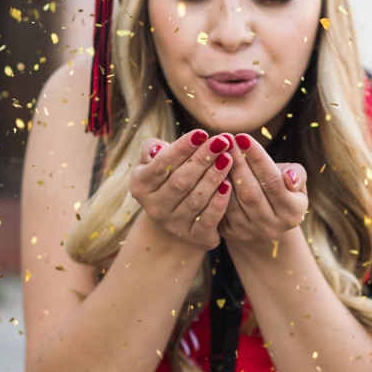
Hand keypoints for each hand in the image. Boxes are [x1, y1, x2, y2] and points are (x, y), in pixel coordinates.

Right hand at [129, 129, 233, 250]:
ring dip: (213, 177)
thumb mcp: (154, 163)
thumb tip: (158, 148)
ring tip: (228, 158)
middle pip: (180, 181)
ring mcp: (174, 225)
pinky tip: (230, 185)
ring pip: (196, 199)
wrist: (175, 218)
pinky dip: (219, 203)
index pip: (162, 164)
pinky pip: (208, 220)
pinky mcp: (194, 237)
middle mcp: (154, 207)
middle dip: (202, 159)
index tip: (201, 133)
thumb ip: (152, 149)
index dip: (182, 148)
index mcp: (141, 185)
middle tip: (222, 142)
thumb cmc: (168, 179)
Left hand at [219, 134, 307, 246]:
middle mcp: (273, 226)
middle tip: (226, 140)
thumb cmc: (281, 190)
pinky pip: (220, 209)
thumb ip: (297, 174)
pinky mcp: (232, 233)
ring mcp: (251, 232)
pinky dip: (215, 188)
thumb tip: (289, 176)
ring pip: (233, 201)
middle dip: (237, 163)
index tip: (243, 137)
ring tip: (217, 151)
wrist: (265, 220)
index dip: (257, 158)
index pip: (273, 181)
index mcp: (293, 211)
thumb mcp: (296, 181)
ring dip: (224, 174)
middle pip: (251, 192)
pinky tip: (210, 169)